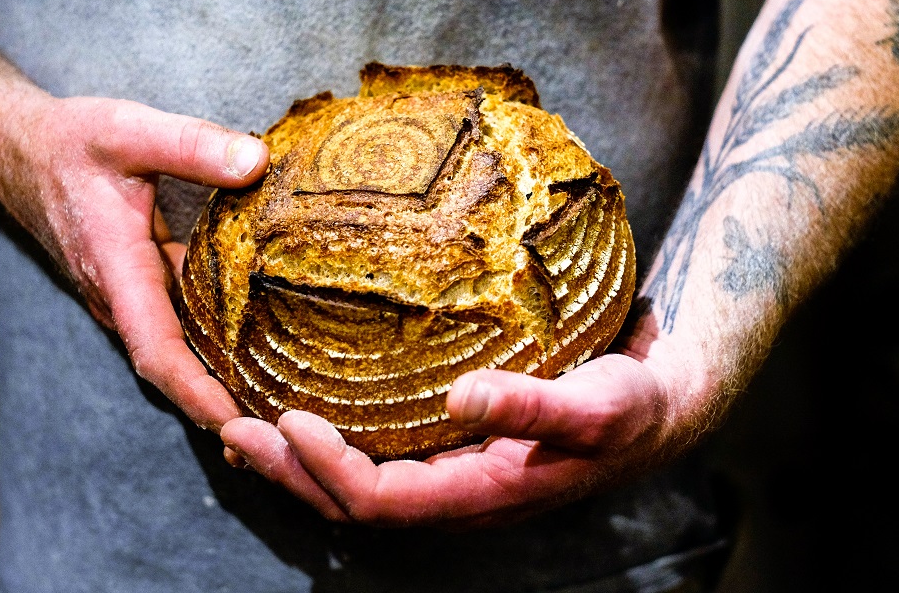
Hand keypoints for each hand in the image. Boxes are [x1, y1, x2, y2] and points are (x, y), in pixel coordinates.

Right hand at [0, 93, 268, 430]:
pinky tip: (264, 349)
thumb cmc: (70, 142)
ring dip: (222, 383)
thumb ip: (191, 145)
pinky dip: (215, 348)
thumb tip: (256, 163)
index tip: (241, 423)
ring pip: (178, 354)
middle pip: (173, 372)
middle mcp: (121, 298)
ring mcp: (129, 297)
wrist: (18, 148)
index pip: (157, 353)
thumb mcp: (130, 131)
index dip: (197, 393)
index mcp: (117, 272)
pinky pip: (180, 329)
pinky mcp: (140, 287)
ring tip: (286, 408)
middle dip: (223, 408)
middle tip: (289, 436)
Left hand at [219, 318, 704, 527]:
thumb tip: (461, 398)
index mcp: (483, 492)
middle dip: (290, 470)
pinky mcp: (457, 446)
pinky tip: (312, 406)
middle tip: (232, 427)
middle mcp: (459, 492)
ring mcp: (455, 473)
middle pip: (354, 500)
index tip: (283, 422)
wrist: (666, 403)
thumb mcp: (594, 403)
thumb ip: (531, 407)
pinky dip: (335, 438)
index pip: (384, 500)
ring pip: (360, 481)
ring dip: (301, 459)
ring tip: (248, 425)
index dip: (327, 471)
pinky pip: (382, 452)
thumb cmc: (634, 405)